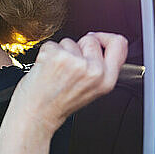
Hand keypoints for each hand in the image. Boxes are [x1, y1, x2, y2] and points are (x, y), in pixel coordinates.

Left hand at [0, 32, 127, 153]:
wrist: (35, 115)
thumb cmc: (55, 104)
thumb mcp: (90, 90)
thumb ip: (99, 68)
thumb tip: (99, 44)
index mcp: (106, 80)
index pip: (119, 44)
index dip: (106, 38)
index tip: (95, 39)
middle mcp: (94, 71)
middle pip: (91, 40)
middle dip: (77, 48)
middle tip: (67, 67)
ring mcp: (75, 63)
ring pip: (69, 41)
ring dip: (59, 53)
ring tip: (55, 72)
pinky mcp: (57, 57)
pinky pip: (52, 44)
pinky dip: (45, 54)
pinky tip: (45, 69)